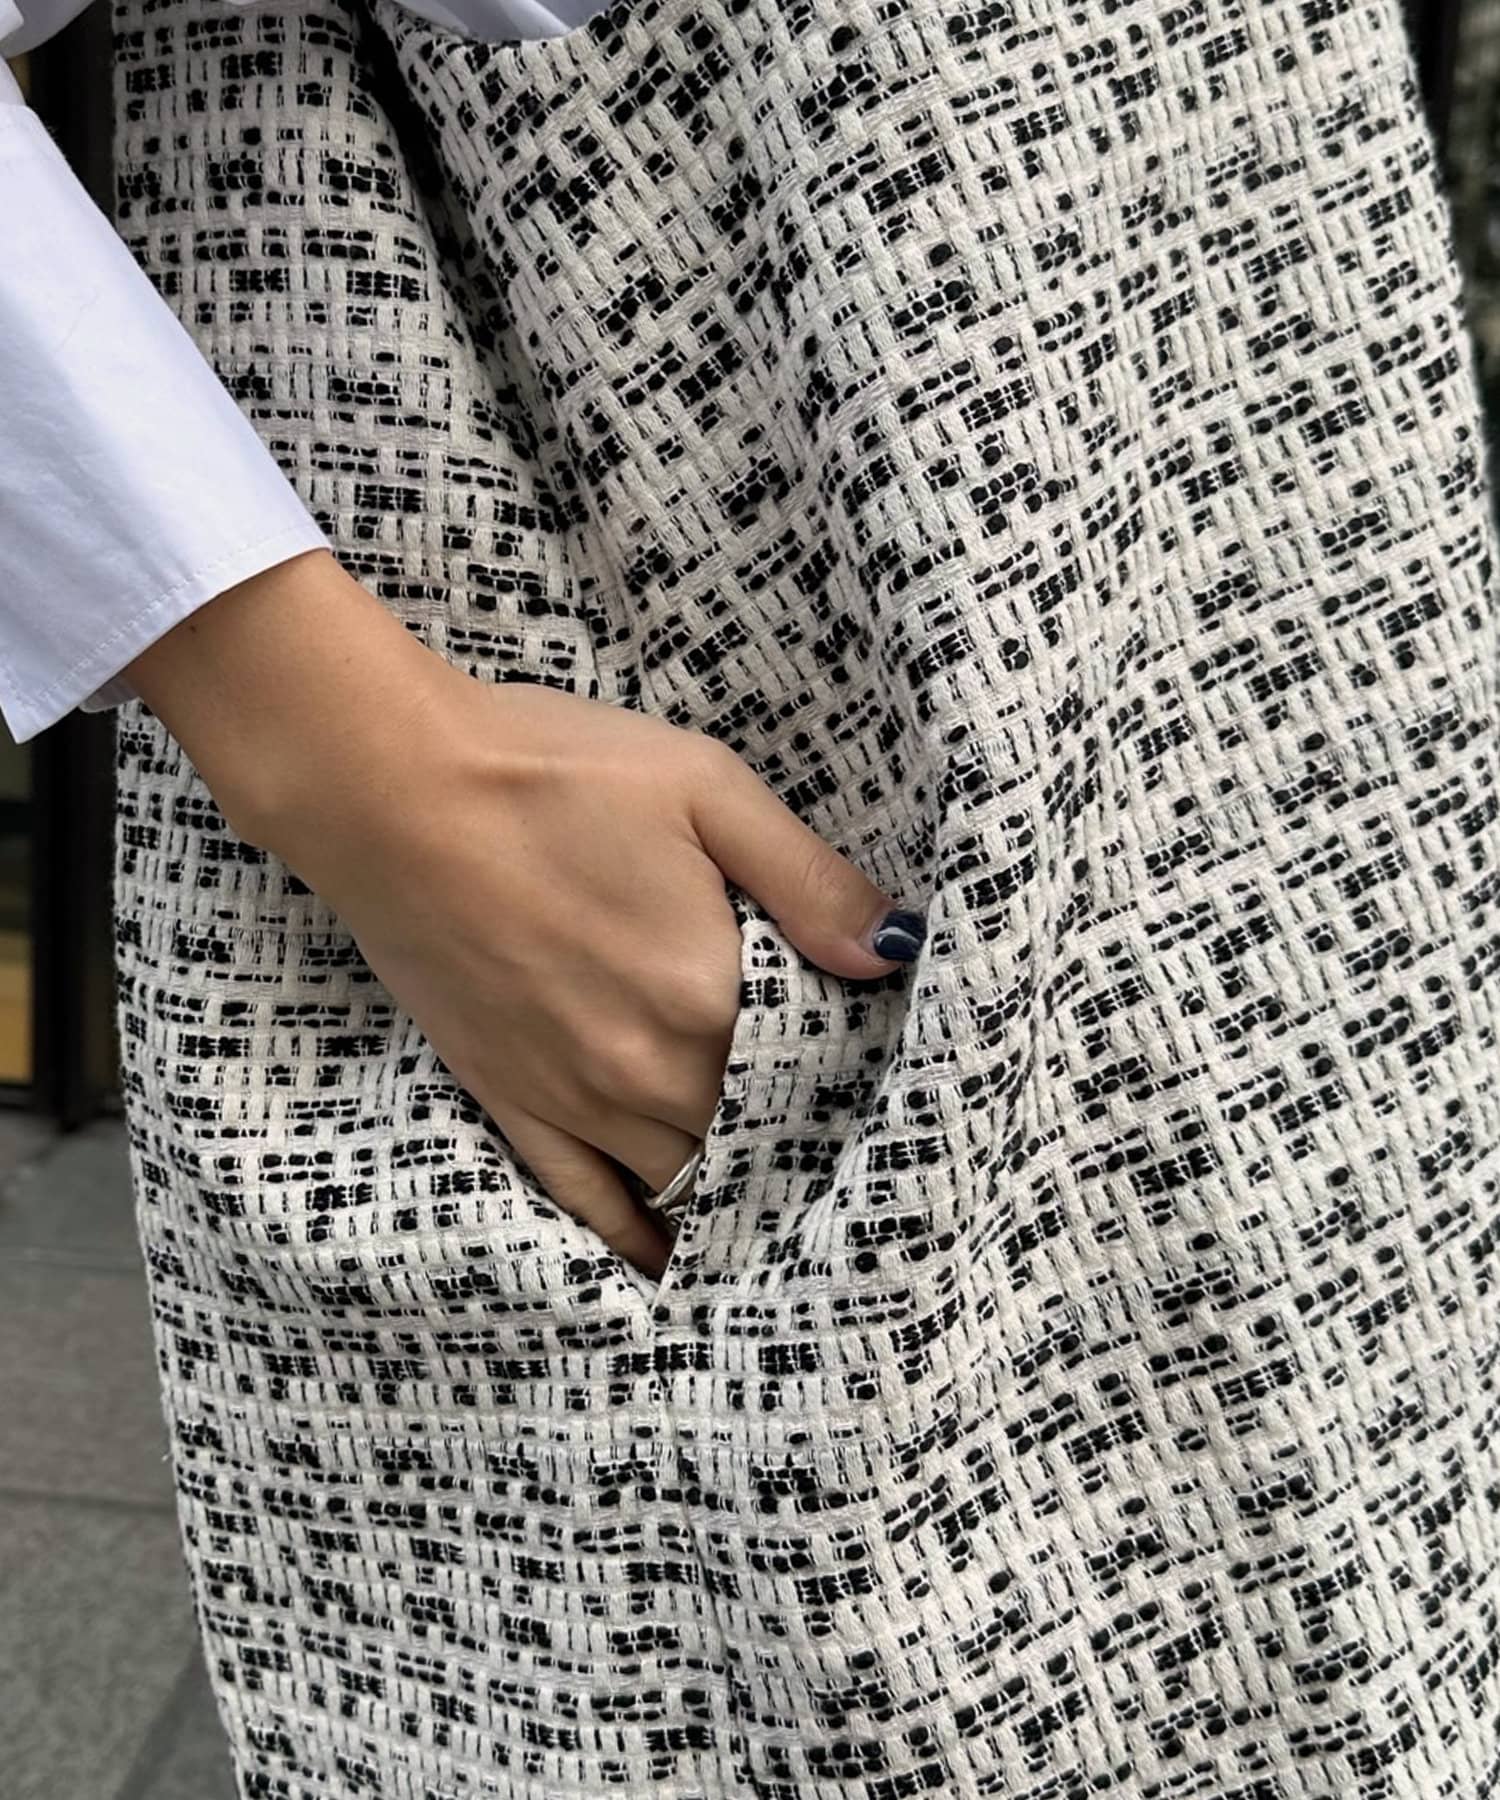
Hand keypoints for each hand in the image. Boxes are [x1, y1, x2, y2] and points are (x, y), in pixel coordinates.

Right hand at [126, 552, 924, 1279]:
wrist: (390, 788)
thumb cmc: (553, 774)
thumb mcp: (706, 790)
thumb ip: (809, 881)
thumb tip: (894, 956)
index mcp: (708, 998)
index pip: (810, 1076)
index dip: (843, 1078)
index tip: (865, 1071)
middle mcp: (647, 1072)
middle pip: (748, 1136)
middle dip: (790, 1133)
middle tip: (823, 1123)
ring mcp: (572, 1097)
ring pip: (678, 1176)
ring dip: (726, 1182)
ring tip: (770, 1188)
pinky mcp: (507, 1100)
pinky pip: (584, 1199)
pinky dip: (634, 1233)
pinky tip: (668, 1254)